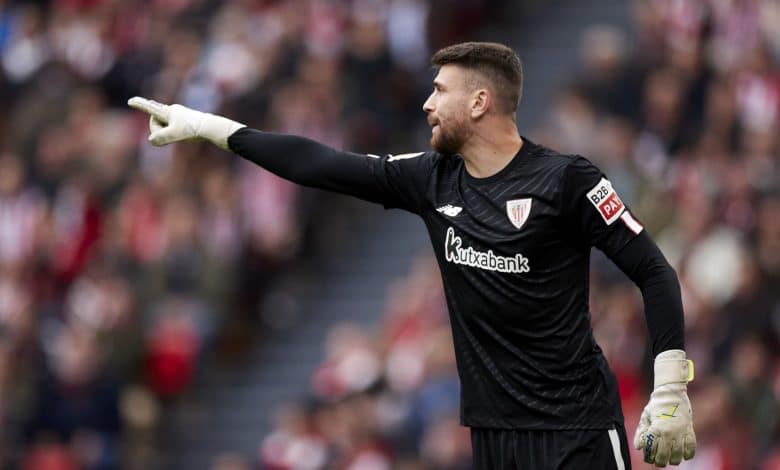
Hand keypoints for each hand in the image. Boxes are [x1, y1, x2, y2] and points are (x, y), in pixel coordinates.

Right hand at [127, 97, 243, 149]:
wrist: (211, 127)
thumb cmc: (193, 130)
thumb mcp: (175, 135)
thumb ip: (161, 138)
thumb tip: (152, 140)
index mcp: (168, 112)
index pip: (150, 108)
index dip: (140, 105)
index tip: (130, 101)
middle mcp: (172, 111)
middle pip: (156, 122)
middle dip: (158, 130)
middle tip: (174, 135)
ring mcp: (179, 115)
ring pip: (164, 126)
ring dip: (168, 134)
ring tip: (183, 134)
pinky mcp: (185, 120)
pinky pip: (172, 127)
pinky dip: (172, 132)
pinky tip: (182, 133)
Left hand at [634, 349, 695, 466]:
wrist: (672, 394)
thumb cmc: (656, 406)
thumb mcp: (645, 417)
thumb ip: (641, 432)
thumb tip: (638, 447)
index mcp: (656, 428)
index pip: (652, 450)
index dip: (649, 457)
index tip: (648, 458)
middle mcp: (669, 432)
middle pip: (664, 455)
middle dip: (660, 461)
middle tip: (659, 462)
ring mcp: (680, 432)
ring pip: (678, 454)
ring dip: (674, 460)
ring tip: (670, 460)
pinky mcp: (690, 431)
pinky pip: (691, 447)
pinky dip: (688, 454)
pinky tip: (684, 456)